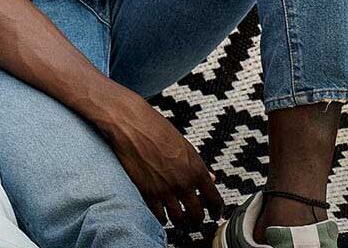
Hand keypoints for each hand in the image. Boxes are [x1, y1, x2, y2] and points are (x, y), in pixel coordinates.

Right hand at [102, 94, 222, 228]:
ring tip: (180, 223)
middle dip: (198, 221)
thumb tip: (211, 177)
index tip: (215, 214)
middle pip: (197, 214)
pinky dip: (161, 219)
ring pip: (178, 219)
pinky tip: (162, 217)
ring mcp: (165, 190)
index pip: (214, 199)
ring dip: (180, 223)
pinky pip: (158, 215)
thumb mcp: (185, 145)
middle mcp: (183, 183)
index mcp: (197, 170)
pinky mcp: (147, 192)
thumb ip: (198, 165)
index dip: (216, 210)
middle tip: (196, 222)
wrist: (131, 124)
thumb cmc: (156, 129)